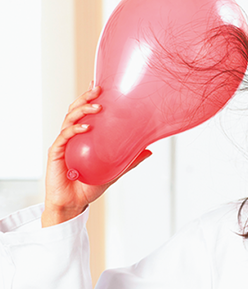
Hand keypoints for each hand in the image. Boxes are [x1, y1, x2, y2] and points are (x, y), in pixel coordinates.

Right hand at [42, 82, 151, 226]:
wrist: (74, 204)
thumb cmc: (90, 185)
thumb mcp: (115, 170)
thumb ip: (130, 160)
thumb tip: (150, 150)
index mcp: (83, 137)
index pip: (85, 113)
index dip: (90, 98)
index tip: (100, 84)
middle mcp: (72, 137)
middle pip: (76, 110)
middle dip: (86, 97)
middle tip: (99, 89)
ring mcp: (63, 144)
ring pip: (69, 119)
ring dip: (83, 110)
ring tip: (98, 105)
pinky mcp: (56, 153)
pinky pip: (65, 137)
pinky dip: (75, 129)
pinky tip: (86, 126)